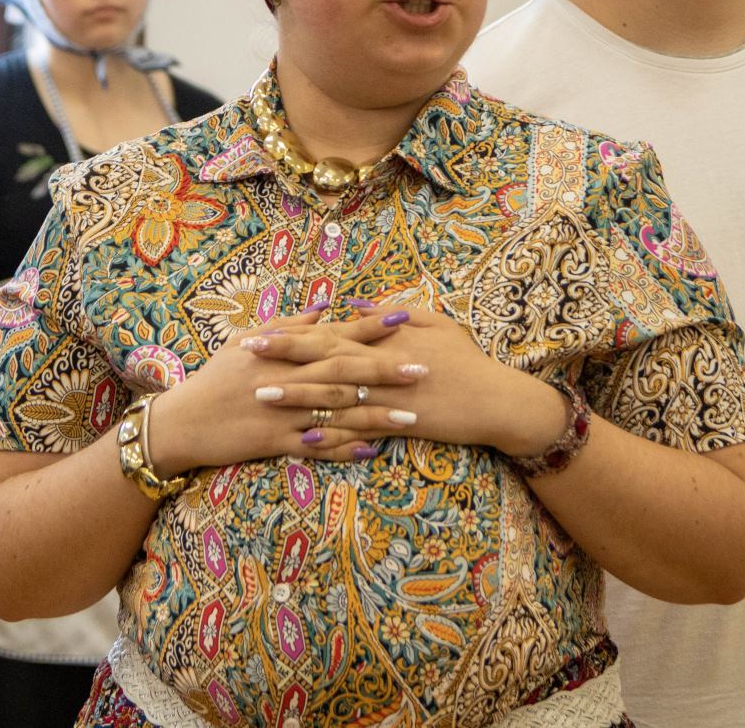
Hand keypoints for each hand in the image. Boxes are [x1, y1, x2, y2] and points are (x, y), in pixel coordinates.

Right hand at [144, 307, 425, 474]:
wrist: (182, 421)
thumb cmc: (215, 377)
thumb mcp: (245, 341)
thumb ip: (288, 325)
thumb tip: (326, 306)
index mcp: (281, 350)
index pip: (333, 335)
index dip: (369, 328)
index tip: (403, 319)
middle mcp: (285, 378)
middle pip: (344, 372)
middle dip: (386, 370)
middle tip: (424, 369)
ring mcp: (282, 412)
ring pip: (338, 411)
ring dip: (377, 414)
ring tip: (413, 417)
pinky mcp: (276, 442)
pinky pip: (318, 447)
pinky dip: (346, 448)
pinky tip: (374, 449)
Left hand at [252, 303, 566, 458]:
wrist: (498, 399)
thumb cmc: (468, 359)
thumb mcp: (434, 324)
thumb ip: (390, 314)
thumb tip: (354, 308)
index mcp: (386, 337)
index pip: (331, 332)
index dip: (294, 332)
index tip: (261, 330)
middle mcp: (383, 362)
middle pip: (324, 358)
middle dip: (284, 356)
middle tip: (246, 355)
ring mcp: (390, 394)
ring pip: (335, 393)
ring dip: (297, 394)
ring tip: (262, 395)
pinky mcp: (400, 422)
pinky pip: (357, 428)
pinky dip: (329, 432)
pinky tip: (301, 437)